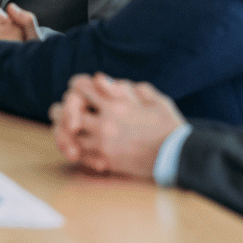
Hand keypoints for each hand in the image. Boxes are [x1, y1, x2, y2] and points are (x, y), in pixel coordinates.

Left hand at [48, 72, 183, 179]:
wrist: (177, 156)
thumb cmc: (167, 125)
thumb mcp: (153, 98)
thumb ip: (126, 87)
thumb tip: (101, 81)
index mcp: (115, 105)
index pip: (79, 88)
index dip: (78, 85)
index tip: (82, 88)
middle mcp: (105, 124)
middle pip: (65, 111)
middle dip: (65, 107)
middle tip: (67, 109)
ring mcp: (103, 145)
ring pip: (68, 135)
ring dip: (67, 129)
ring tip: (71, 127)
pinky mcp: (105, 162)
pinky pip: (79, 153)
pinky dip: (76, 147)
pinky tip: (80, 144)